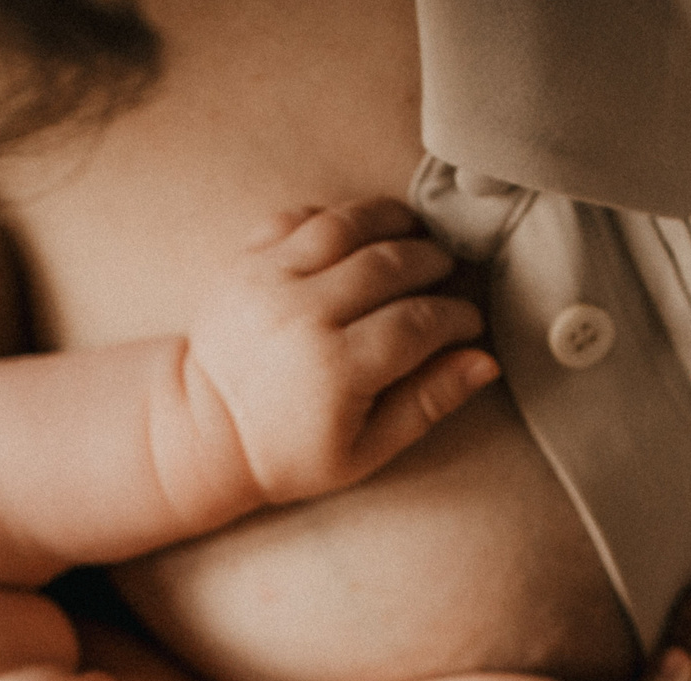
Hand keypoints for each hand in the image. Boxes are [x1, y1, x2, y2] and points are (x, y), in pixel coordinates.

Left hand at [182, 198, 497, 507]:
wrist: (205, 431)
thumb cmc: (290, 452)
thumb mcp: (366, 451)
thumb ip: (427, 403)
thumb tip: (485, 361)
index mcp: (335, 370)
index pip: (419, 322)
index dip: (456, 317)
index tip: (468, 323)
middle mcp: (301, 316)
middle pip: (391, 263)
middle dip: (433, 263)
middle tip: (449, 275)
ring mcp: (267, 281)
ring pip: (347, 225)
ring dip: (392, 222)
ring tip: (416, 239)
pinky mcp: (244, 261)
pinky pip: (300, 217)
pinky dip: (337, 219)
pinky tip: (359, 237)